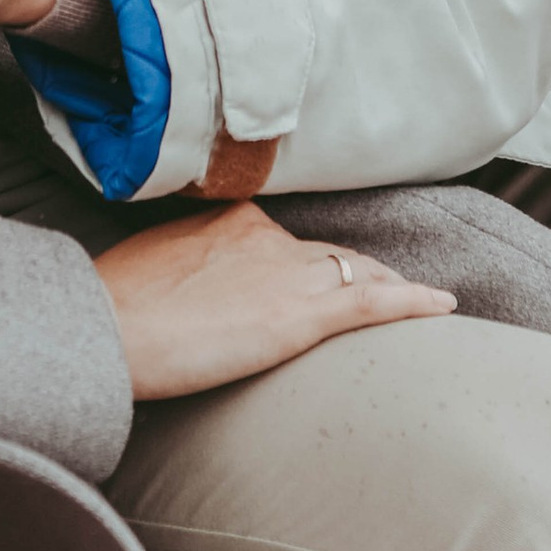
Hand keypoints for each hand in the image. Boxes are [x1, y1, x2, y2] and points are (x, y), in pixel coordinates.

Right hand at [94, 201, 454, 403]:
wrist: (107, 327)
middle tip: (387, 289)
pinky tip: (443, 306)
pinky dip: (414, 301)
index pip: (286, 240)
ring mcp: (287, 273)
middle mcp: (266, 237)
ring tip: (421, 304)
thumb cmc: (113, 305)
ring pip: (358, 274)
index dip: (307, 262)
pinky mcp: (302, 316)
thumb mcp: (151, 268)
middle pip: (329, 255)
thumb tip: (184, 292)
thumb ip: (185, 270)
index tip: (315, 276)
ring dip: (390, 289)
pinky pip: (374, 302)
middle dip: (359, 273)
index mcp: (230, 222)